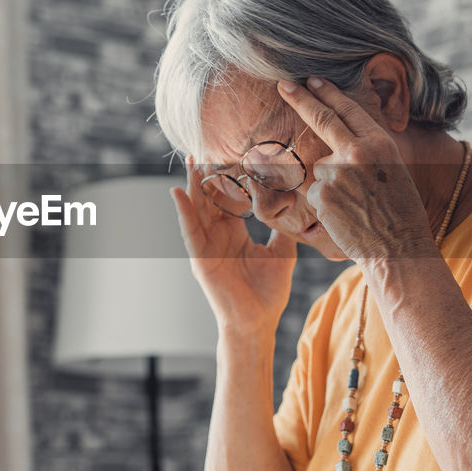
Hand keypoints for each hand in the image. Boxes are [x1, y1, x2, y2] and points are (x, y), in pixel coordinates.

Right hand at [169, 155, 297, 335]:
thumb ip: (282, 230)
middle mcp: (217, 237)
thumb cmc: (268, 293)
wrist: (257, 322)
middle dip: (206, 175)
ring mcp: (206, 247)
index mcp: (234, 235)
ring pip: (196, 209)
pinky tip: (178, 192)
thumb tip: (293, 209)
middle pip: (208, 199)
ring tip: (191, 161)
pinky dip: (183, 211)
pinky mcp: (200, 259)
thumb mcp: (282, 253)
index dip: (227, 179)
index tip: (231, 155)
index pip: (227, 200)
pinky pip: (189, 231)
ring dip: (192, 186)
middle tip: (204, 148)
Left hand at [276, 77, 438, 261]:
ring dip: (329, 184)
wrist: (399, 248)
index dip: (328, 93)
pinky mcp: (322, 194)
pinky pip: (315, 192)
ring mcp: (337, 172)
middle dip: (300, 98)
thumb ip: (365, 150)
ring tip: (355, 205)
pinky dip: (326, 204)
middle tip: (283, 84)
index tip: (312, 81)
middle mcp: (357, 151)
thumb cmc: (399, 213)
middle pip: (322, 118)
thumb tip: (338, 138)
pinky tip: (346, 216)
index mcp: (379, 142)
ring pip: (318, 168)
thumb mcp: (392, 169)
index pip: (348, 110)